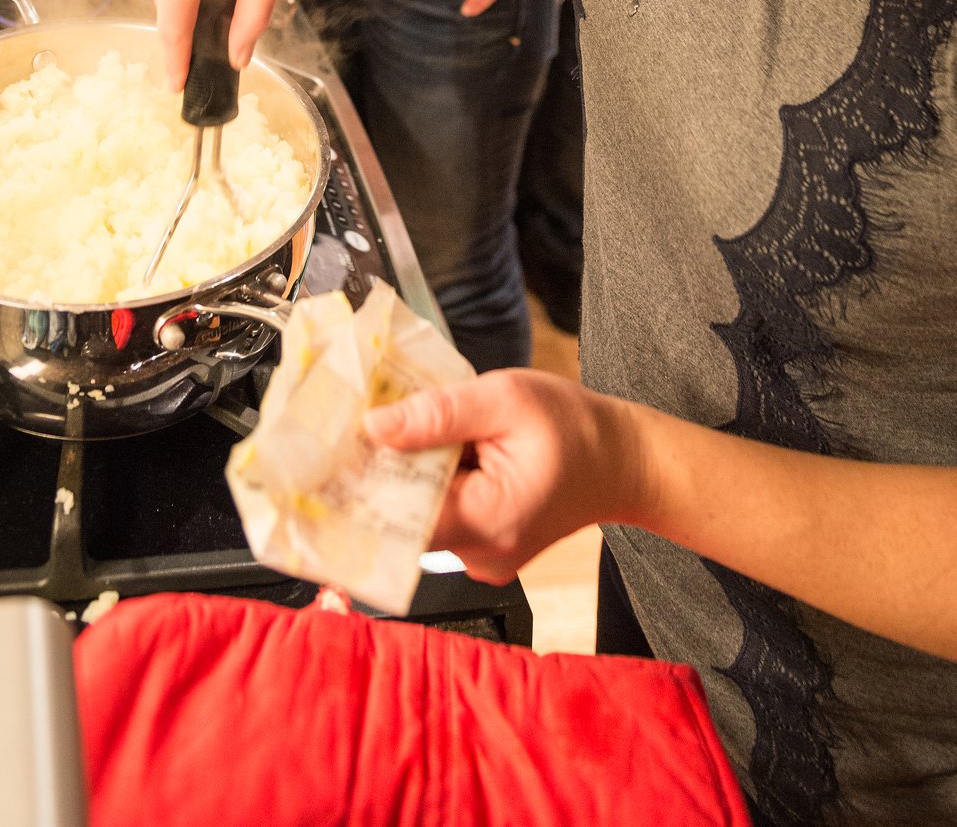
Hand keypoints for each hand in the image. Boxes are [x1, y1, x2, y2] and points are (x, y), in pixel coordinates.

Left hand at [364, 369, 641, 583]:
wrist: (620, 461)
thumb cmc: (573, 427)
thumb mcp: (506, 398)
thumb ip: (439, 413)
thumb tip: (374, 426)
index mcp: (487, 522)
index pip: (398, 517)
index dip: (363, 481)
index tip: (336, 449)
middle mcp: (478, 555)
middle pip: (403, 516)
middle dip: (388, 467)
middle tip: (375, 420)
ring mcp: (479, 557)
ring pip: (418, 513)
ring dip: (414, 472)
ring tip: (427, 430)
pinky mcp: (480, 547)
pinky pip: (440, 514)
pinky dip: (435, 482)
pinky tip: (448, 450)